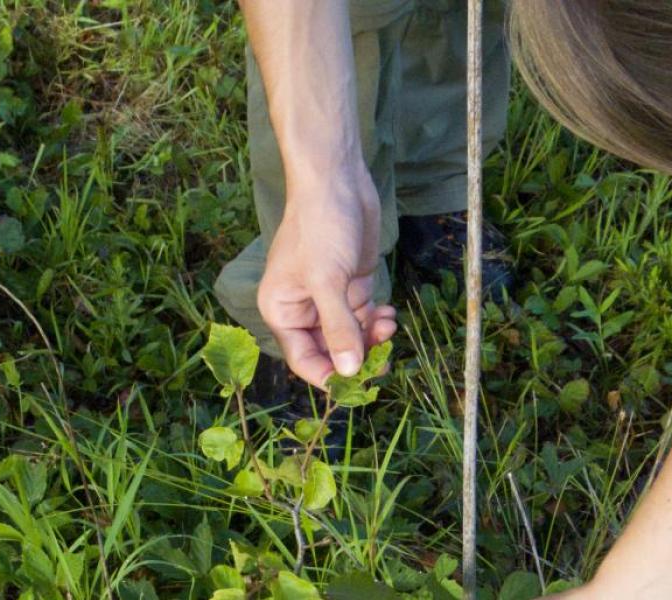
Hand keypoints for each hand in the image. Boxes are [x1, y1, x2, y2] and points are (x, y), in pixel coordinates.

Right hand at [258, 164, 396, 385]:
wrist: (336, 181)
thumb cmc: (320, 227)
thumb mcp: (328, 281)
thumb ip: (338, 327)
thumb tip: (347, 371)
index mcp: (282, 310)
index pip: (304, 359)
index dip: (329, 375)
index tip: (357, 385)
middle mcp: (302, 308)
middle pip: (329, 351)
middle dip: (356, 356)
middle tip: (384, 360)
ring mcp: (327, 297)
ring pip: (350, 335)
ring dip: (371, 338)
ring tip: (388, 325)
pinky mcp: (349, 284)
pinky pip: (362, 316)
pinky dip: (376, 320)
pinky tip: (389, 313)